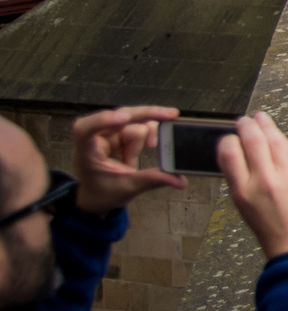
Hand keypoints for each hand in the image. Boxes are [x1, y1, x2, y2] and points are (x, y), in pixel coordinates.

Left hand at [70, 107, 184, 213]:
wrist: (97, 195)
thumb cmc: (103, 192)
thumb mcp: (128, 188)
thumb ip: (152, 180)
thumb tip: (180, 180)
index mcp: (87, 151)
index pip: (85, 129)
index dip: (102, 120)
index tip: (124, 119)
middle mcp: (96, 137)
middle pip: (120, 116)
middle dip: (146, 115)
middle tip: (171, 115)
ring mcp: (108, 133)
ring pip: (135, 120)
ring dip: (147, 134)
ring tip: (151, 148)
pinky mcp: (119, 133)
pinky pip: (139, 124)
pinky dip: (149, 133)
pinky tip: (151, 144)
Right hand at [219, 113, 287, 257]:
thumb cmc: (274, 232)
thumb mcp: (247, 209)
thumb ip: (243, 183)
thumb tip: (242, 160)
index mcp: (242, 193)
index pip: (229, 154)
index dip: (228, 140)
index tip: (229, 136)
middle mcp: (263, 181)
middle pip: (253, 141)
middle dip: (247, 126)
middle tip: (244, 120)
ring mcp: (287, 176)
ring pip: (274, 140)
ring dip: (266, 126)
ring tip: (261, 118)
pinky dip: (283, 139)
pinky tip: (279, 134)